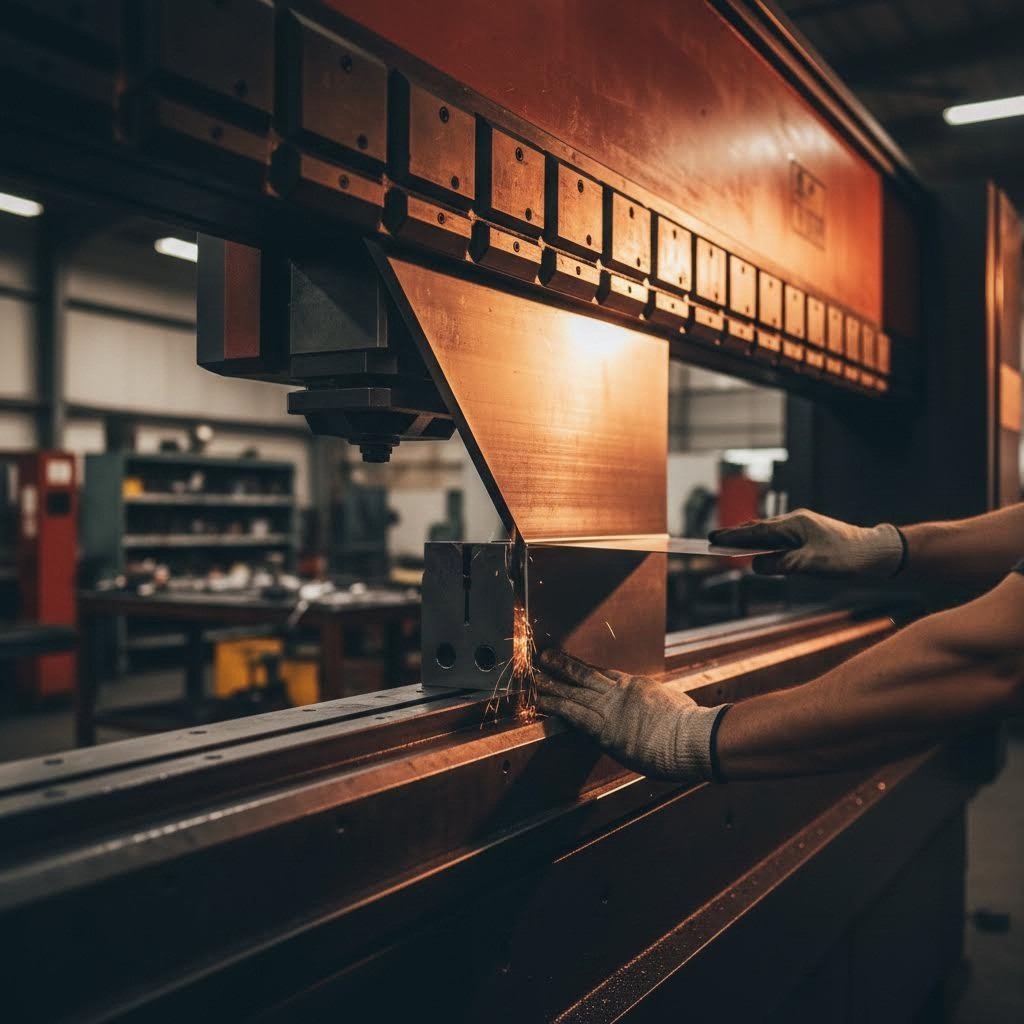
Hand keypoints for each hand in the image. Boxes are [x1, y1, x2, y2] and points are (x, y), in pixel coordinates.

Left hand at [536, 649, 727, 782]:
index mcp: (637, 686)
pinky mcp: (603, 727)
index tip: (572, 665)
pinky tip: (540, 700)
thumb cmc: (691, 727)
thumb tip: (662, 710)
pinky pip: (573, 713)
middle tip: (545, 656)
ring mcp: (610, 708)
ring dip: (551, 682)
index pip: (605, 674)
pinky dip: (555, 705)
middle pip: (585, 674)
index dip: (585, 669)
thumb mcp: (675, 705)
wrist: (691, 738)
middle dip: (563, 666)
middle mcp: (620, 692)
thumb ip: (660, 705)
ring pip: (574, 690)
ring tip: (534, 675)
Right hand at [710, 508, 903, 576]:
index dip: (733, 536)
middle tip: (713, 539)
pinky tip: (760, 549)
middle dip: (736, 534)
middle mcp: (795, 522)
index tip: (712, 538)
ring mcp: (802, 527)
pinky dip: (764, 542)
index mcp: (794, 524)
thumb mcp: (813, 564)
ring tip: (730, 543)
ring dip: (749, 537)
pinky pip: (779, 538)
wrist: (876, 551)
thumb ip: (783, 565)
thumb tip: (756, 566)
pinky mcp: (808, 535)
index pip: (756, 530)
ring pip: (768, 532)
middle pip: (758, 528)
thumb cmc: (847, 557)